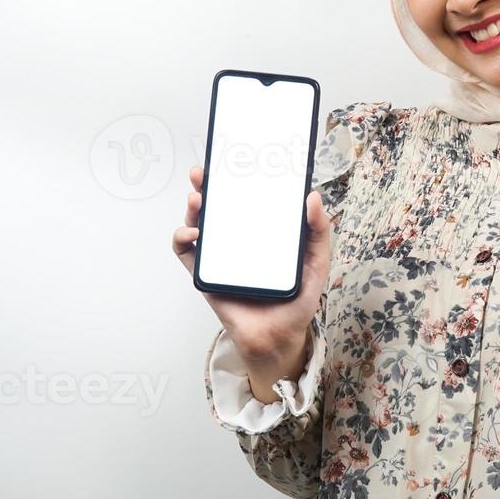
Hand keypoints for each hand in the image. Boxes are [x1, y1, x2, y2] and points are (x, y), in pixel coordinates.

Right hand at [172, 166, 330, 382]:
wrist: (278, 338)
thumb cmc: (297, 301)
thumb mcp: (316, 262)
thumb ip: (318, 232)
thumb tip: (313, 197)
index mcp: (261, 233)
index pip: (246, 200)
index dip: (236, 179)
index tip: (232, 160)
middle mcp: (237, 241)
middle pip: (217, 207)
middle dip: (206, 186)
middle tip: (203, 174)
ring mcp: (219, 257)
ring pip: (198, 224)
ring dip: (193, 209)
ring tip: (197, 200)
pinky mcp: (205, 276)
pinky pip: (186, 254)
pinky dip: (181, 239)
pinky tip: (192, 234)